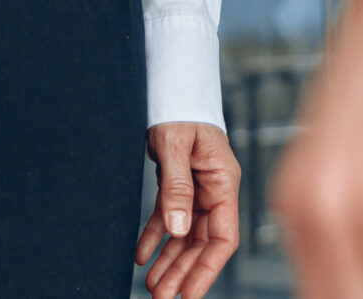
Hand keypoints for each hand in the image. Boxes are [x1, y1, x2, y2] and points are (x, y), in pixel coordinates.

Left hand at [140, 121, 241, 298]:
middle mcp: (213, 190)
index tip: (189, 294)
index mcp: (222, 182)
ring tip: (151, 286)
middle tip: (161, 298)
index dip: (207, 269)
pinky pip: (168, 218)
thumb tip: (179, 230)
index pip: (222, 237)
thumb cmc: (179, 108)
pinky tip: (140, 255)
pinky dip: (155, 237)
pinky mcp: (177, 184)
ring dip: (169, 261)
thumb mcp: (176, 145)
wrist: (171, 84)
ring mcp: (196, 189)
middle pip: (201, 242)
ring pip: (184, 235)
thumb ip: (177, 187)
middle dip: (183, 273)